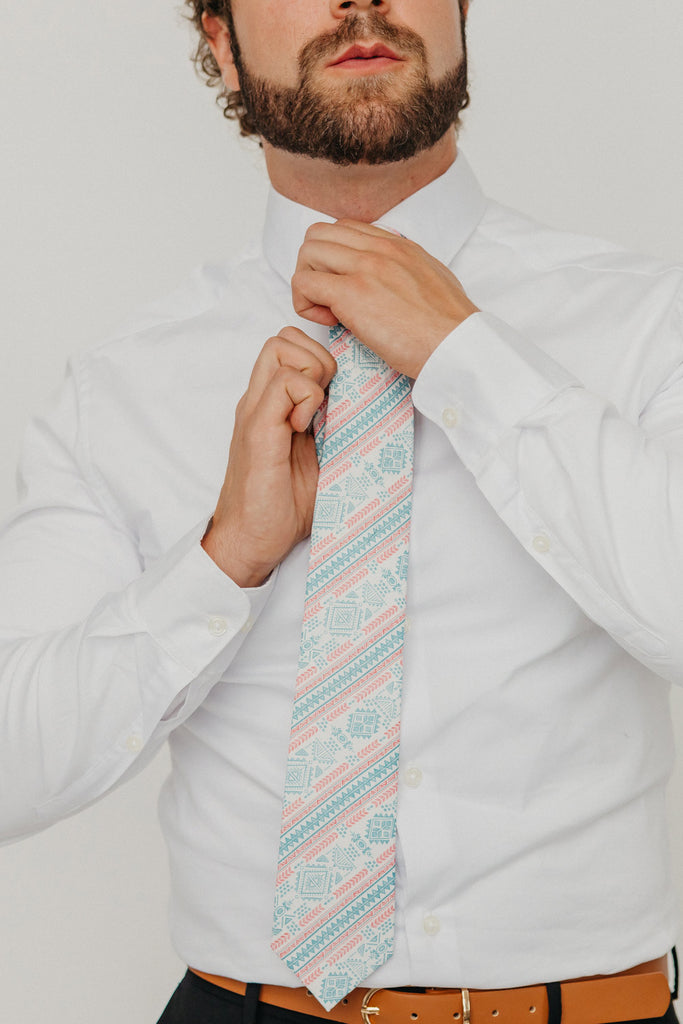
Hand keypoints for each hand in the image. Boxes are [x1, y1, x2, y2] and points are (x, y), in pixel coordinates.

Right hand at [202, 327, 336, 586]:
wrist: (249, 542)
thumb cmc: (281, 508)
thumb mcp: (317, 459)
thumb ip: (329, 428)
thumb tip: (363, 409)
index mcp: (271, 406)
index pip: (288, 347)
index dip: (316, 359)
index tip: (331, 398)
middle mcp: (258, 401)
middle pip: (282, 337)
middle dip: (316, 358)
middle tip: (325, 401)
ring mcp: (255, 412)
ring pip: (279, 347)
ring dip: (310, 375)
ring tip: (313, 415)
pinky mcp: (257, 429)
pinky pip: (283, 384)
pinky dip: (304, 399)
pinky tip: (304, 430)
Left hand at [292, 220, 478, 377]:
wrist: (457, 345)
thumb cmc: (449, 327)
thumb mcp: (432, 280)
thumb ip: (407, 271)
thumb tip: (391, 282)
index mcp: (398, 245)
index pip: (345, 229)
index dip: (335, 257)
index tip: (346, 286)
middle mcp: (379, 249)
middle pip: (318, 235)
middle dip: (313, 267)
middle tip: (328, 298)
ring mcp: (364, 268)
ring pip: (307, 253)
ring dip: (307, 283)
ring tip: (328, 311)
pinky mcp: (352, 294)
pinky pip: (304, 283)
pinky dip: (305, 304)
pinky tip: (330, 321)